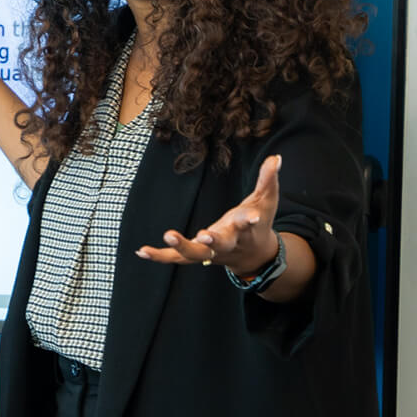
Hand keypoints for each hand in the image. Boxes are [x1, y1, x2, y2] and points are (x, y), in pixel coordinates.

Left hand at [137, 155, 282, 270]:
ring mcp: (211, 252)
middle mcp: (228, 244)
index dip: (249, 221)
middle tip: (204, 235)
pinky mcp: (197, 254)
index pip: (248, 225)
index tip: (252, 218)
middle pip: (220, 245)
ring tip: (168, 235)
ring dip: (181, 247)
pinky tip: (141, 250)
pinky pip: (176, 258)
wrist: (254, 255)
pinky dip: (160, 256)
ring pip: (195, 255)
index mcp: (245, 230)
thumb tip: (276, 157)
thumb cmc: (258, 223)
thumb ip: (268, 179)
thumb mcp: (266, 201)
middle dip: (213, 241)